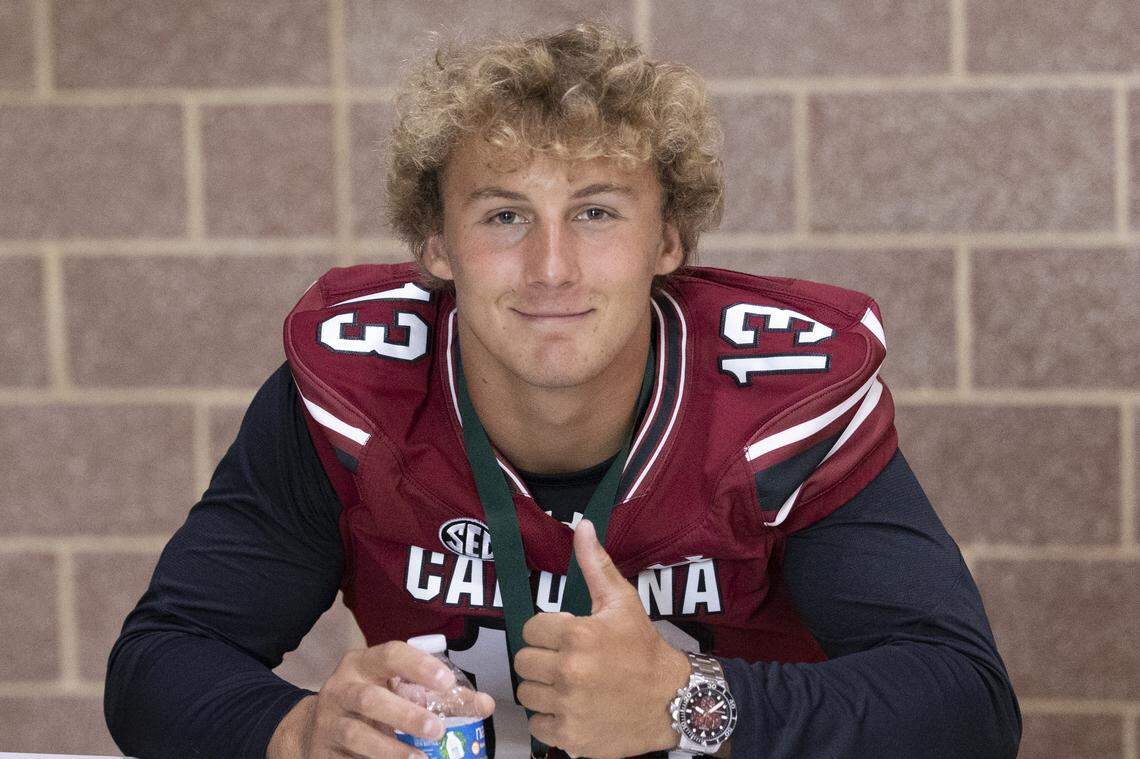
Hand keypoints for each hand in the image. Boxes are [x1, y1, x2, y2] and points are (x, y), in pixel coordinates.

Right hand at [267, 641, 495, 758]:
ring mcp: (329, 723)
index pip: (390, 655)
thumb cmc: (371, 702)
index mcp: (362, 664)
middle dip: (404, 714)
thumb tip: (485, 705)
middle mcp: (341, 689)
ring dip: (390, 750)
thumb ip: (440, 696)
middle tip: (436, 728)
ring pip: (356, 735)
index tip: (446, 682)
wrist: (315, 730)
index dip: (418, 666)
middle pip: (369, 698)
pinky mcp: (323, 754)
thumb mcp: (397, 690)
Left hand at [514, 519, 689, 757]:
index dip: (546, 632)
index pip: (530, 629)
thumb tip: (582, 526)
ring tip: (567, 685)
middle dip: (541, 659)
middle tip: (565, 662)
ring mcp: (568, 706)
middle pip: (522, 661)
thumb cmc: (644, 649)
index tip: (565, 638)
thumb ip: (596, 564)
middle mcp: (569, 671)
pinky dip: (549, 720)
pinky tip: (570, 709)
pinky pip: (537, 726)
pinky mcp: (570, 736)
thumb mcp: (623, 602)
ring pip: (526, 694)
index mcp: (577, 635)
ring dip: (542, 690)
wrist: (673, 701)